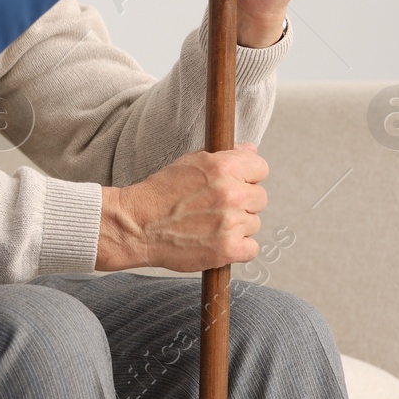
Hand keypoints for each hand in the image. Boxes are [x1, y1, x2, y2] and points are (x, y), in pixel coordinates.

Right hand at [97, 142, 267, 271]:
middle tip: (215, 208)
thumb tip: (252, 149)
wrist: (137, 225)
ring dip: (237, 226)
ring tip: (209, 225)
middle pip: (260, 198)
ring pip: (254, 224)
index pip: (261, 168)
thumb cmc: (160, 193)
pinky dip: (237, 248)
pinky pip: (252, 248)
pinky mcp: (229, 249)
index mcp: (223, 167)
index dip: (247, 177)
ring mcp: (231, 222)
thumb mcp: (189, 163)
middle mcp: (231, 193)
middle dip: (242, 203)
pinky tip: (216, 242)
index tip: (234, 184)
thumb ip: (224, 156)